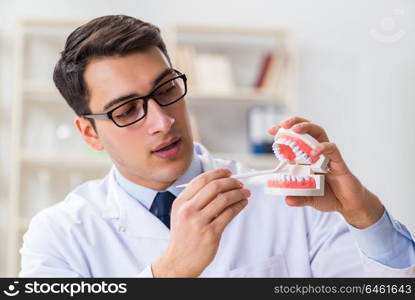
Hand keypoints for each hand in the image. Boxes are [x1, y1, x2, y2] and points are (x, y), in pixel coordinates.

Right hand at [152, 168, 249, 276]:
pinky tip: (243, 204)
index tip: (228, 173)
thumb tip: (218, 184)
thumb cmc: (183, 237)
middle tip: (239, 183)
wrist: (179, 260)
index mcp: (181, 202)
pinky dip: (239, 206)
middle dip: (231, 182)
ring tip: (245, 193)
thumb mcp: (180, 214)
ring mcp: (199, 222)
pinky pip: (229, 214)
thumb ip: (194, 199)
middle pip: (214, 187)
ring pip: (224, 199)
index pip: (201, 180)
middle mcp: (188, 210)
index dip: (217, 173)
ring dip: (238, 193)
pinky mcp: (211, 233)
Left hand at [268, 116, 383, 228]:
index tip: (271, 130)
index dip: (284, 132)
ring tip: (295, 129)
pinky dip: (323, 148)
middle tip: (283, 124)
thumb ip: (298, 198)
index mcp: (306, 158)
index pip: (295, 139)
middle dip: (295, 122)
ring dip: (307, 128)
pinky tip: (314, 152)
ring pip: (319, 133)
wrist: (348, 205)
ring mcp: (328, 156)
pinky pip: (332, 149)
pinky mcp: (339, 162)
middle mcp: (316, 153)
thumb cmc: (329, 197)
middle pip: (307, 130)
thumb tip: (287, 199)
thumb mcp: (309, 198)